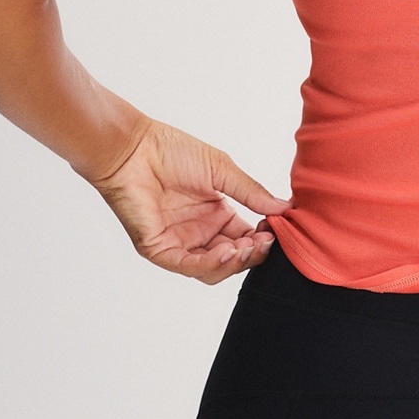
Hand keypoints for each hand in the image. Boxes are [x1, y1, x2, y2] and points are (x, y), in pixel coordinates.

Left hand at [81, 118, 289, 284]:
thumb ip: (251, 192)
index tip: (280, 229)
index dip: (264, 238)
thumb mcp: (222, 170)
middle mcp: (199, 232)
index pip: (247, 238)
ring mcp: (179, 243)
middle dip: (253, 254)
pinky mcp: (159, 249)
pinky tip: (229, 251)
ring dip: (234, 263)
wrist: (134, 148)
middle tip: (268, 241)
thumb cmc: (171, 152)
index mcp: (216, 214)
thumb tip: (284, 208)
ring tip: (248, 247)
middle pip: (233, 259)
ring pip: (213, 270)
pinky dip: (211, 263)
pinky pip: (188, 266)